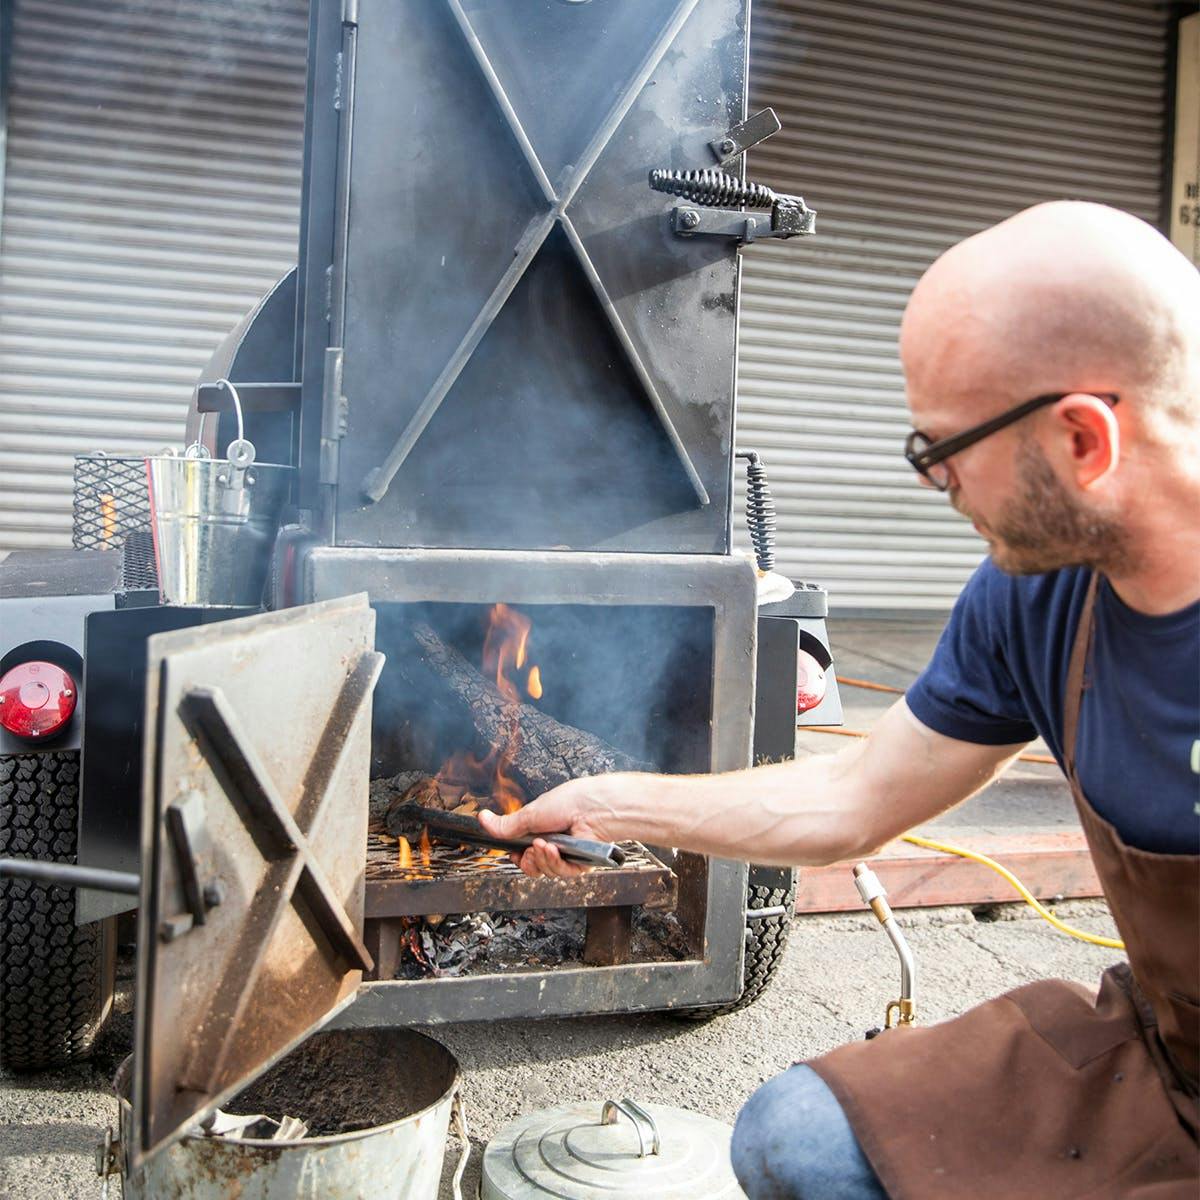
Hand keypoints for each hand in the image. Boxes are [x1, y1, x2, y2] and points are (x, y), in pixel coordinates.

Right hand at [477, 775, 622, 878]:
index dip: (517, 857)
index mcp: (540, 831)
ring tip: (545, 844)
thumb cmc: (567, 802)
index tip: (515, 852)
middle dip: (528, 860)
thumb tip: (482, 819)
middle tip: (530, 849)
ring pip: (545, 871)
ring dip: (542, 859)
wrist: (593, 807)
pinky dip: (556, 863)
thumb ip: (506, 824)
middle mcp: (552, 844)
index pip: (522, 853)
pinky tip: (555, 850)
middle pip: (532, 867)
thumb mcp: (530, 814)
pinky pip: (561, 873)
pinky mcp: (579, 864)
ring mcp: (566, 855)